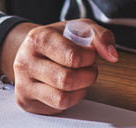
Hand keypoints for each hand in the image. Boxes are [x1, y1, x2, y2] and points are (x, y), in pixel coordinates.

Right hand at [0, 19, 118, 113]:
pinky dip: (71, 99)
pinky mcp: (26, 100)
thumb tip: (112, 55)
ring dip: (81, 90)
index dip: (90, 58)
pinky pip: (57, 107)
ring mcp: (23, 82)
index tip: (91, 55)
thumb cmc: (59, 40)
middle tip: (90, 69)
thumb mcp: (80, 28)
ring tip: (81, 78)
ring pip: (62, 98)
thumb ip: (100, 36)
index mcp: (38, 38)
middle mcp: (25, 60)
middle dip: (88, 76)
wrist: (32, 51)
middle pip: (67, 80)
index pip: (72, 56)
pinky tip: (70, 88)